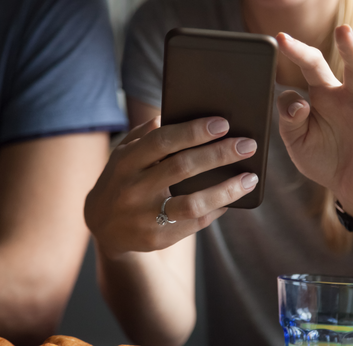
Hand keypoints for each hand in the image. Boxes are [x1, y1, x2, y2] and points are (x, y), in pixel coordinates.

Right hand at [84, 116, 258, 258]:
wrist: (102, 226)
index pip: (163, 141)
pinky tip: (234, 198)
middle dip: (219, 154)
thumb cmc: (123, 179)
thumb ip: (146, 134)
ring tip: (250, 178)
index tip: (223, 123)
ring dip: (226, 190)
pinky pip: (195, 223)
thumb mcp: (124, 154)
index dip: (194, 131)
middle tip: (248, 145)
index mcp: (126, 162)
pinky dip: (217, 209)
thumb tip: (174, 114)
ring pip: (192, 203)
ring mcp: (145, 216)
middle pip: (182, 168)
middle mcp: (134, 188)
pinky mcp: (157, 238)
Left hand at [275, 26, 352, 224]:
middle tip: (342, 30)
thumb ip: (289, 119)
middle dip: (348, 48)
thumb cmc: (321, 158)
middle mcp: (350, 100)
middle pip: (352, 68)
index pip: (313, 66)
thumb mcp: (295, 140)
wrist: (347, 189)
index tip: (282, 38)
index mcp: (325, 95)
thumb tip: (297, 102)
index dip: (298, 52)